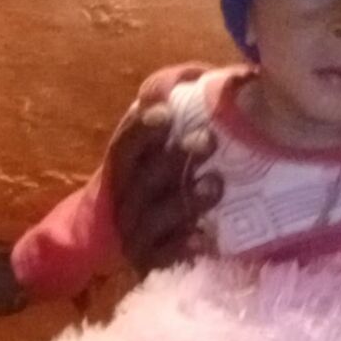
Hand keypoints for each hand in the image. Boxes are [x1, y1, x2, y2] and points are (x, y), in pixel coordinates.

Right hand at [107, 70, 222, 276]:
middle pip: (144, 179)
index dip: (143, 129)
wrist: (132, 240)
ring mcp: (134, 233)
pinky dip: (183, 247)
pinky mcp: (149, 262)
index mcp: (124, 169)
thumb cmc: (162, 182)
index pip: (125, 146)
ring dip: (185, 201)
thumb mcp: (163, 145)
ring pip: (154, 218)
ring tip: (216, 186)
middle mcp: (125, 199)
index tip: (167, 113)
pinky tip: (205, 237)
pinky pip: (163, 257)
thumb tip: (196, 77)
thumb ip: (175, 112)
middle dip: (175, 159)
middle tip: (209, 141)